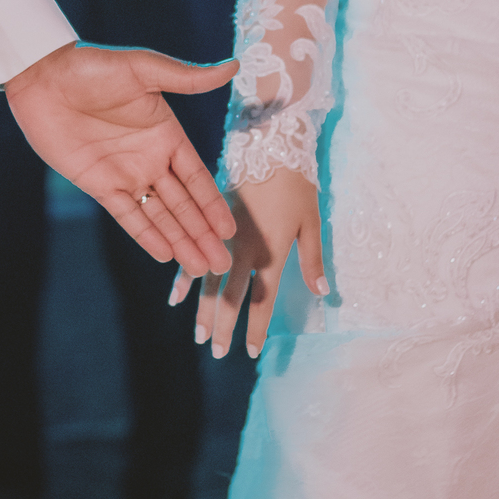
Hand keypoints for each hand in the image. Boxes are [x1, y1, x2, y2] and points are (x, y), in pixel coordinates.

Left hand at [5, 41, 238, 275]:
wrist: (43, 77)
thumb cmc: (93, 65)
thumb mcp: (143, 69)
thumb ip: (187, 78)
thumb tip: (233, 66)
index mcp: (167, 134)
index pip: (197, 178)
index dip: (213, 205)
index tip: (230, 231)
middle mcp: (150, 159)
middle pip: (183, 204)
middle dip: (202, 234)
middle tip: (222, 265)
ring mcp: (124, 173)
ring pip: (159, 215)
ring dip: (180, 241)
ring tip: (199, 269)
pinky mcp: (97, 184)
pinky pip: (127, 215)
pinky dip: (146, 235)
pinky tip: (165, 254)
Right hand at [171, 167, 324, 356]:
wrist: (270, 146)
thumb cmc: (297, 187)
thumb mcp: (312, 223)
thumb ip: (313, 260)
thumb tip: (322, 294)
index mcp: (270, 253)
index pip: (261, 301)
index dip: (255, 328)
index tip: (251, 352)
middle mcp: (243, 250)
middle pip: (230, 297)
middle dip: (223, 327)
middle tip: (216, 352)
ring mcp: (224, 237)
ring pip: (209, 280)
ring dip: (202, 309)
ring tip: (197, 335)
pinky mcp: (212, 223)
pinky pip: (194, 253)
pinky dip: (185, 276)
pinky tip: (176, 296)